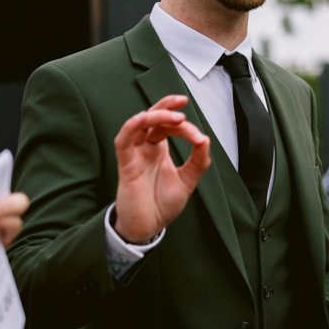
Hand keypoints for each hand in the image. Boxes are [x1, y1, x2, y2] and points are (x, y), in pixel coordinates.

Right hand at [110, 95, 211, 242]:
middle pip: (153, 118)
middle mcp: (146, 148)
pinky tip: (143, 119)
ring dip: (155, 115)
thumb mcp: (188, 181)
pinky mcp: (126, 164)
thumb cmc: (162, 205)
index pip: (169, 127)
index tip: (199, 139)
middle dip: (167, 106)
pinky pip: (123, 140)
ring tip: (174, 116)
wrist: (148, 227)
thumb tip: (205, 139)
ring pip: (139, 124)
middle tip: (183, 101)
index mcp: (159, 150)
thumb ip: (198, 161)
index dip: (185, 127)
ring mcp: (135, 155)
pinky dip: (132, 126)